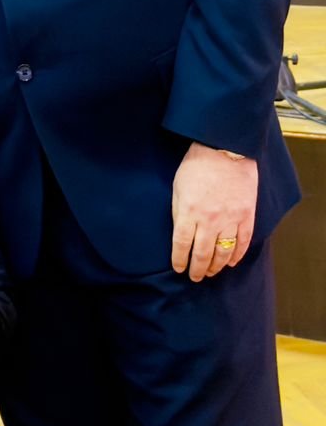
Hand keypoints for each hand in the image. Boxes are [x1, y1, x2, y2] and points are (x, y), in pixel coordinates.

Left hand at [171, 142, 258, 281]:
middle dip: (198, 269)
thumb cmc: (197, 165)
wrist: (225, 148)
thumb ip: (178, 212)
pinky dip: (237, 255)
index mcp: (188, 212)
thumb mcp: (177, 188)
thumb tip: (179, 234)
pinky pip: (243, 242)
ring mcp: (230, 219)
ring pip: (223, 252)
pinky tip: (231, 262)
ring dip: (216, 266)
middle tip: (195, 277)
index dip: (180, 260)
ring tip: (211, 272)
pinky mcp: (246, 215)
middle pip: (202, 254)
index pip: (181, 245)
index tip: (179, 268)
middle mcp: (209, 220)